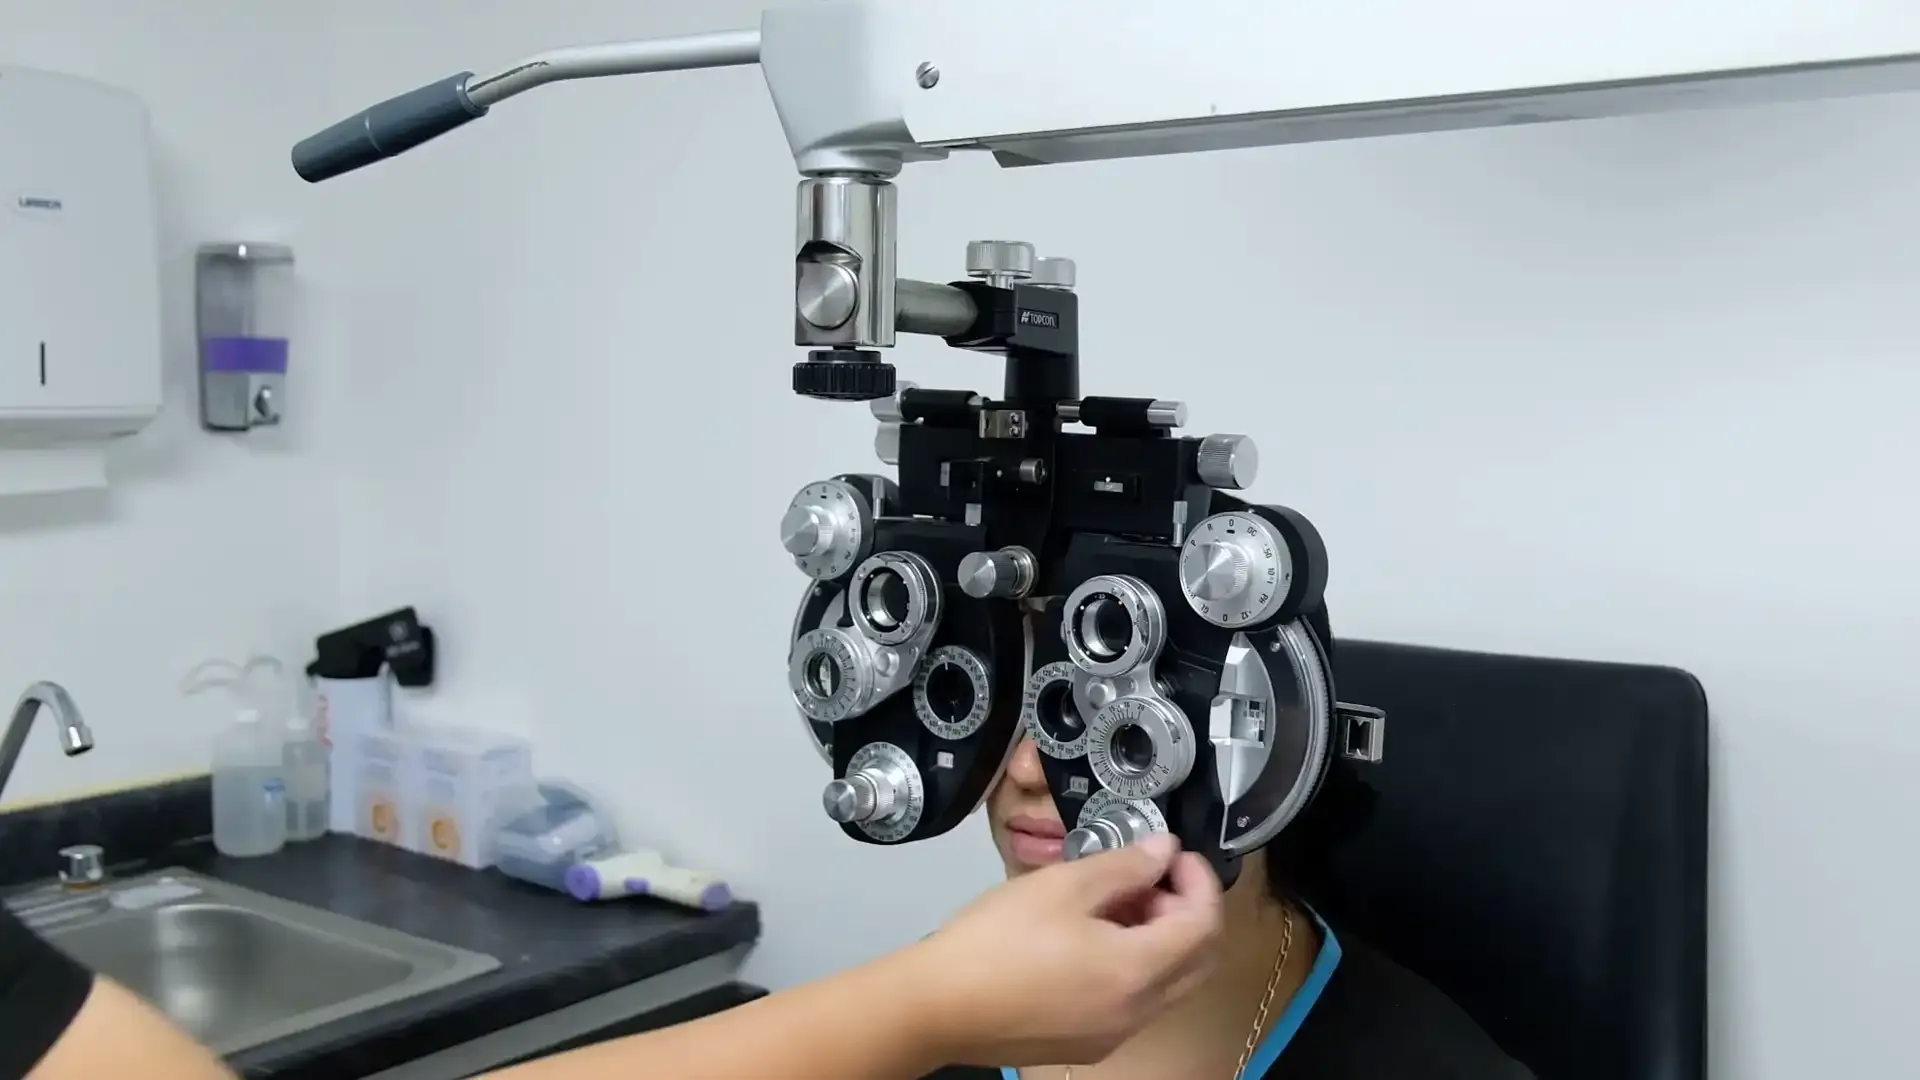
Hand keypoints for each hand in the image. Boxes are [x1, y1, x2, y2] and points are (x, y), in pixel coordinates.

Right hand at [903, 835, 1224, 1067]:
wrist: (937, 1005)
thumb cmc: (996, 939)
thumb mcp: (1062, 885)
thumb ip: (1124, 865)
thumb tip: (1164, 850)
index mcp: (1138, 971)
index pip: (1204, 924)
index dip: (1199, 880)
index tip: (1174, 853)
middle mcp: (1137, 1013)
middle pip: (1198, 960)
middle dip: (1186, 911)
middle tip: (1148, 878)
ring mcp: (1113, 1035)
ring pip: (1168, 985)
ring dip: (1160, 939)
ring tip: (1112, 903)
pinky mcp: (1087, 1044)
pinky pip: (1134, 1004)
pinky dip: (1134, 967)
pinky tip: (1089, 940)